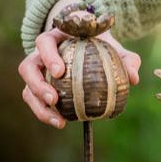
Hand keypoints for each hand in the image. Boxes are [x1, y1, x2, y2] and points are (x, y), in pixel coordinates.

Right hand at [18, 28, 141, 128]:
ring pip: (27, 87)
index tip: (60, 72)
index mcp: (56, 38)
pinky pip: (34, 100)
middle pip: (27, 66)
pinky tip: (61, 123)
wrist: (90, 46)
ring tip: (58, 119)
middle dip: (37, 84)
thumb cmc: (101, 46)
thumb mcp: (115, 49)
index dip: (49, 56)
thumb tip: (133, 79)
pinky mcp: (38, 86)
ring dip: (38, 104)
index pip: (44, 42)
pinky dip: (45, 113)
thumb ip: (127, 59)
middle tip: (54, 99)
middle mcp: (41, 54)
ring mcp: (37, 70)